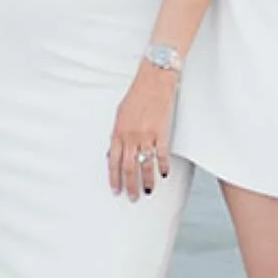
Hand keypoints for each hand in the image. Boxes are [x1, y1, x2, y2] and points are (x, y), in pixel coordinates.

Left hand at [108, 64, 177, 201]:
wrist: (153, 79)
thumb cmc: (136, 95)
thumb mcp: (120, 114)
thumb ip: (117, 134)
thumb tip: (113, 152)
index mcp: (118, 132)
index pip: (114, 161)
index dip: (114, 178)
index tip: (115, 190)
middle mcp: (130, 136)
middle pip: (129, 167)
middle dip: (130, 185)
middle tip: (132, 197)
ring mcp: (146, 135)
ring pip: (145, 165)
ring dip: (147, 181)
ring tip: (148, 191)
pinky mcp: (161, 132)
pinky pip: (161, 154)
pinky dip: (163, 166)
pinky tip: (164, 174)